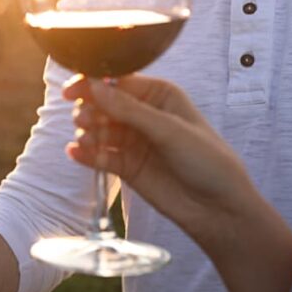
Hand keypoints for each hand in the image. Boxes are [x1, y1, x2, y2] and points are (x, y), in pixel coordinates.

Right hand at [63, 75, 257, 245]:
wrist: (219, 210)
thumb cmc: (207, 162)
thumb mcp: (170, 131)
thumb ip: (130, 110)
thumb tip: (94, 87)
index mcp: (158, 95)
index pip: (118, 82)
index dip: (93, 84)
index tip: (72, 91)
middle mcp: (143, 114)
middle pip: (103, 104)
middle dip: (90, 110)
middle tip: (84, 122)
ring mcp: (133, 140)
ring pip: (98, 129)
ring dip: (87, 133)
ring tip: (87, 141)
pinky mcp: (125, 165)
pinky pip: (99, 155)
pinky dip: (86, 154)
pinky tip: (76, 154)